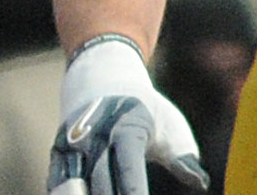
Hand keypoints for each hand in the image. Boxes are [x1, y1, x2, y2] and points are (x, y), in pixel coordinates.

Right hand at [49, 36, 208, 194]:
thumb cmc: (145, 108)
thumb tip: (199, 182)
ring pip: (71, 183)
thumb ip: (183, 157)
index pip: (128, 168)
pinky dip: (65, 192)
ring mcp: (72, 143)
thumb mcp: (170, 125)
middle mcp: (94, 136)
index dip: (133, 193)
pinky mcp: (58, 150)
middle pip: (100, 183)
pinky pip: (57, 180)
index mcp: (125, 130)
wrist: (101, 74)